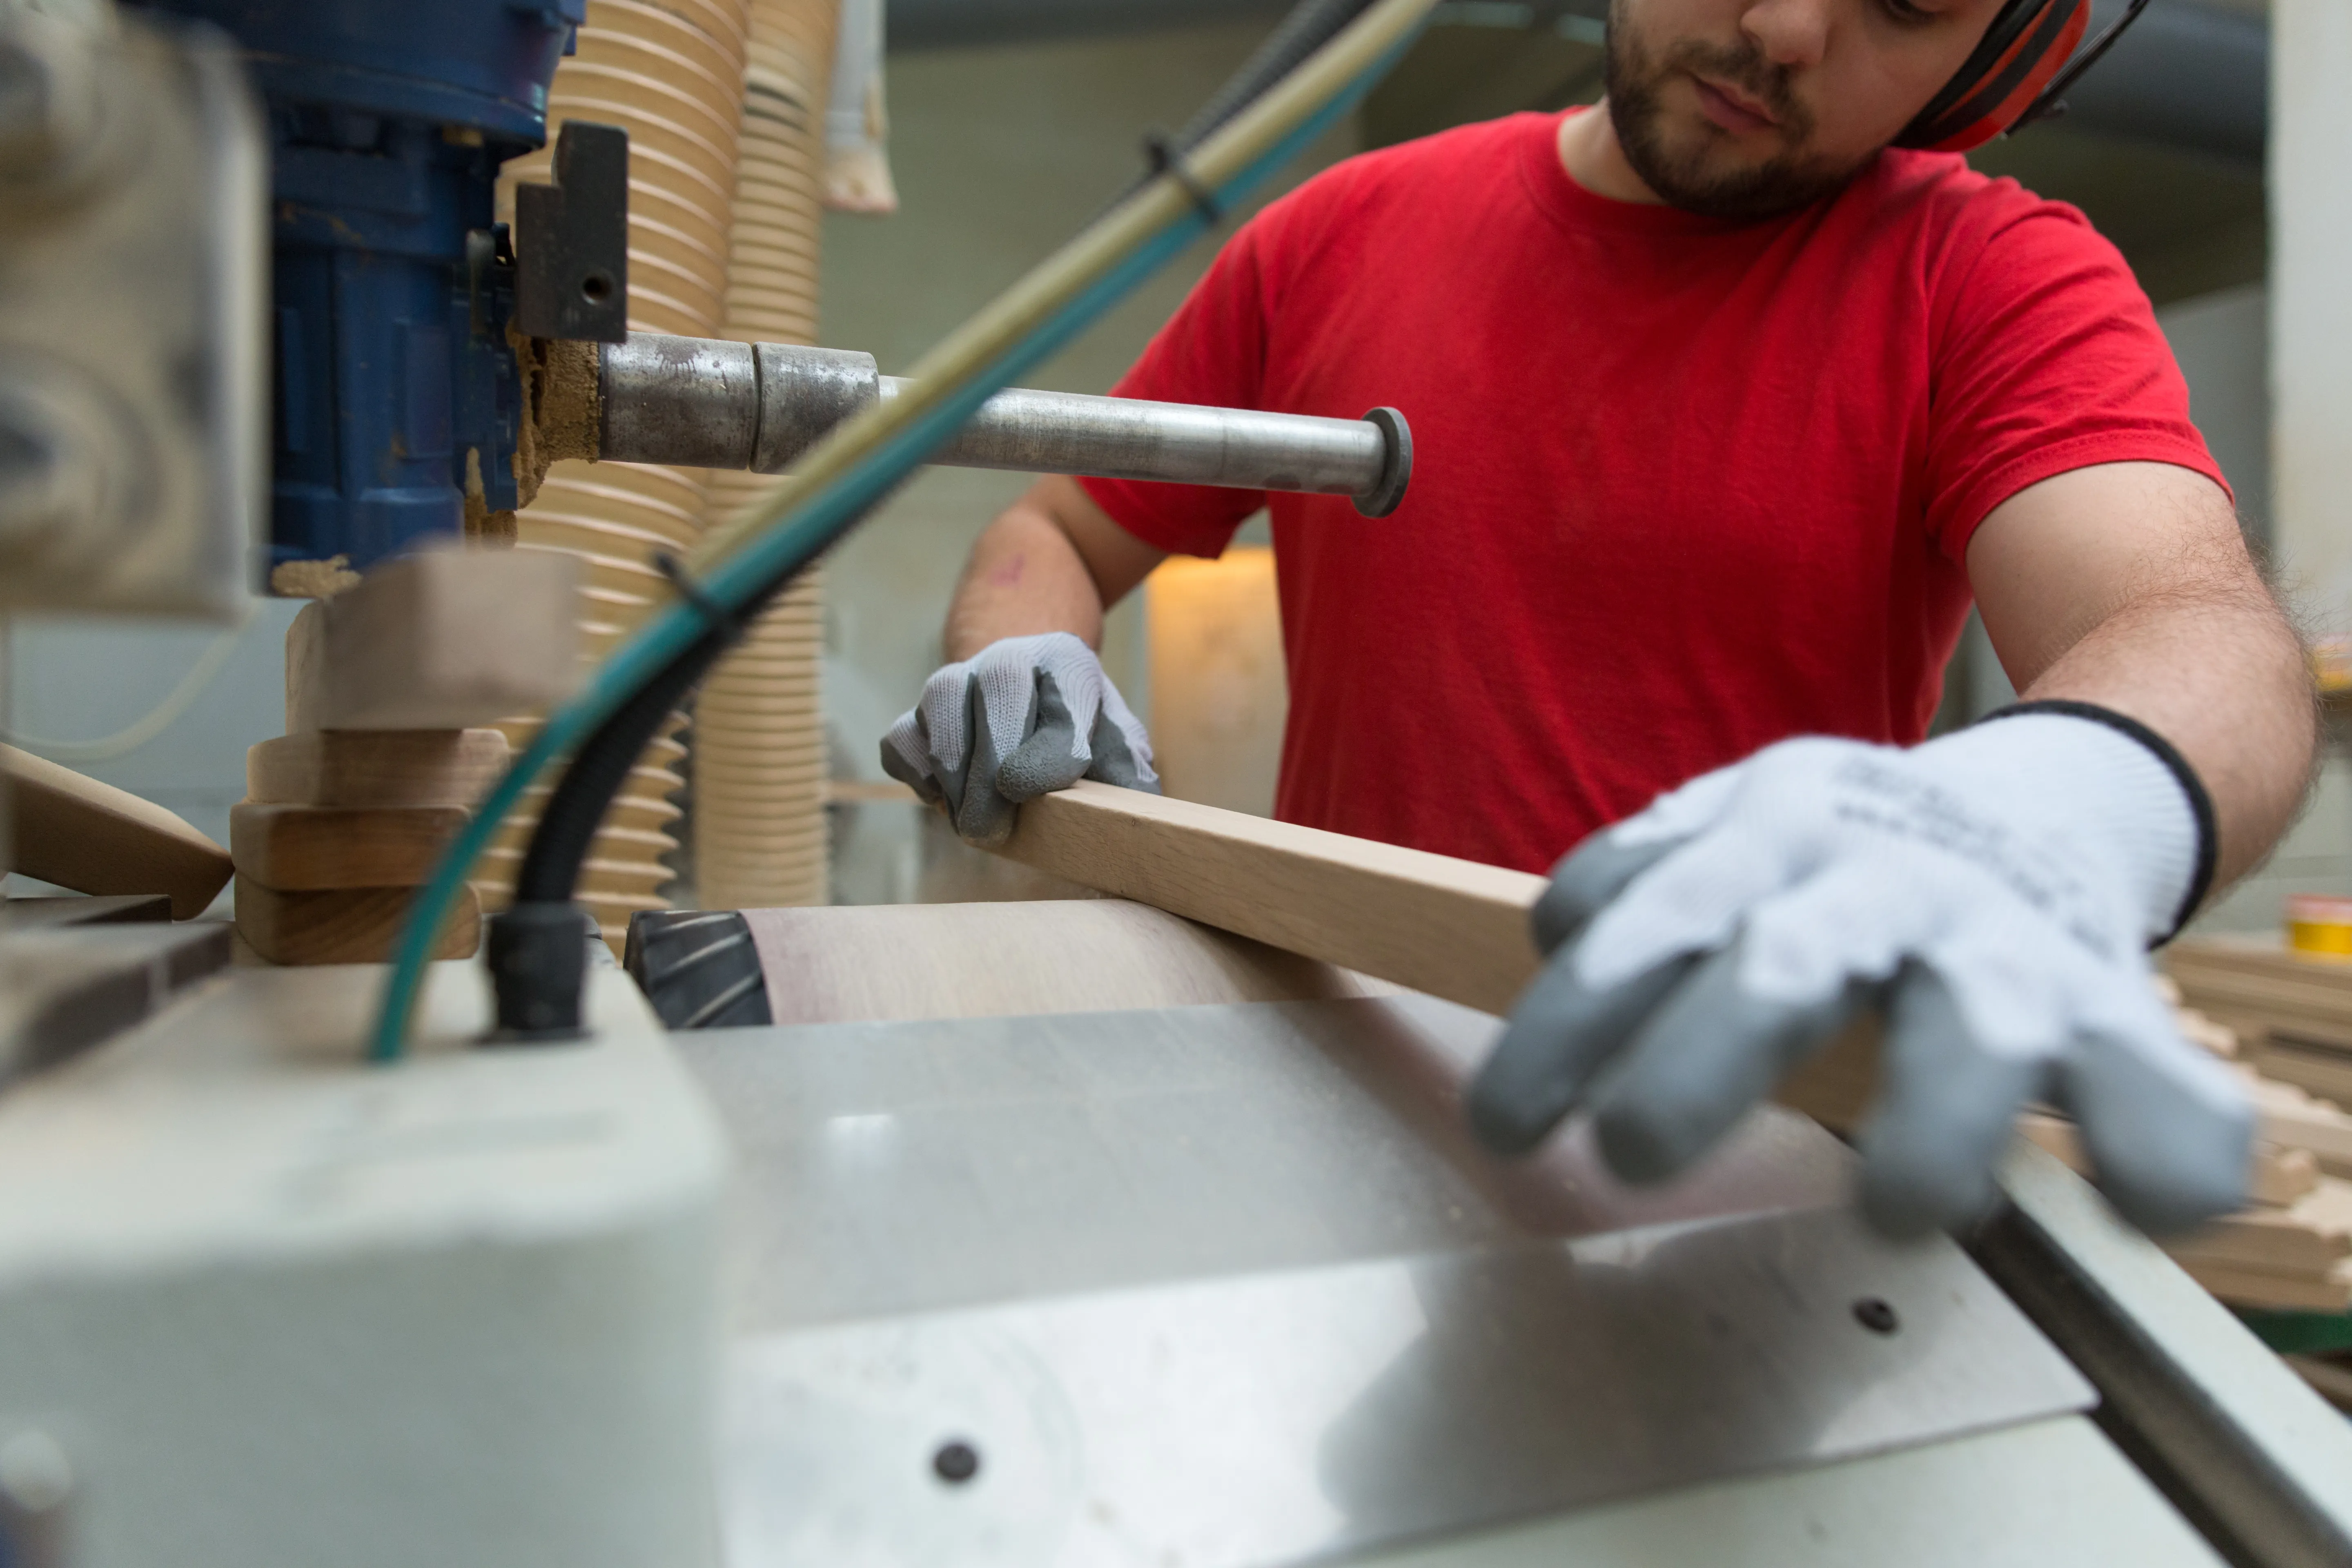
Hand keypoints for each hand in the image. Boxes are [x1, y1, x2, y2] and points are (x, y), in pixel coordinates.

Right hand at [880, 632, 1158, 846]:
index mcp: (1068, 663)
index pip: (1064, 703)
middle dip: (990, 772)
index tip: (1032, 794)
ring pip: (941, 708)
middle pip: (997, 696)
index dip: (1050, 756)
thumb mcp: (1116, 748)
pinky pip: (902, 740)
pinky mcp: (916, 711)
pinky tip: (945, 798)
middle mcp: (1010, 658)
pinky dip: (917, 775)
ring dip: (952, 777)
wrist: (1026, 704)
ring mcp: (956, 679)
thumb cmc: (1078, 736)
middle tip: (993, 830)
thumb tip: (1137, 824)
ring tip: (973, 822)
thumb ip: (1131, 779)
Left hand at [1465, 711, 2251, 1236]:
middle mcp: (1879, 882)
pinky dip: (2158, 1147)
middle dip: (1704, 1060)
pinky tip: (2144, 1205)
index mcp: (1768, 835)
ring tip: (1902, 1212)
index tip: (1508, 1126)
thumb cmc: (1847, 851)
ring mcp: (1999, 943)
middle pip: (1782, 967)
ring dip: (1937, 1119)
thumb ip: (1642, 881)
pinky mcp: (2108, 1008)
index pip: (1640, 917)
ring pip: (1972, 1029)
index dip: (1566, 1022)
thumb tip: (1549, 936)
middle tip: (1629, 1155)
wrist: (2044, 791)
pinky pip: (2154, 1086)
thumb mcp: (1738, 831)